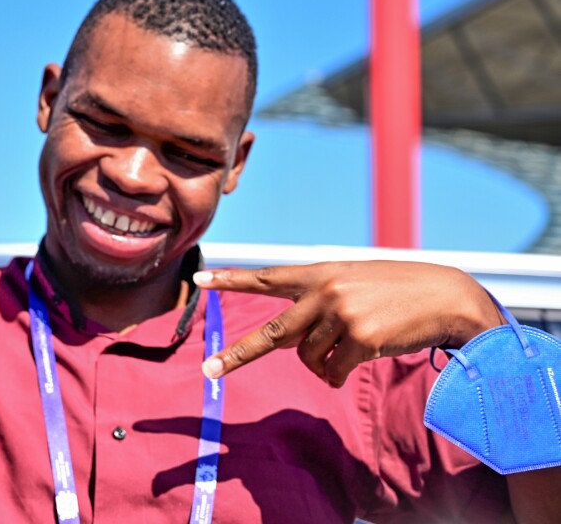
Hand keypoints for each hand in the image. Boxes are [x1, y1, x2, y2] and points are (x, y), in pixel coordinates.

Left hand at [194, 261, 502, 387]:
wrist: (447, 298)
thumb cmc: (398, 293)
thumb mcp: (352, 285)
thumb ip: (318, 305)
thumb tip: (292, 346)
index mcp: (320, 273)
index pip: (266, 277)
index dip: (231, 279)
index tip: (200, 279)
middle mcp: (325, 291)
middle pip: (272, 333)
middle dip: (237, 355)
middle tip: (208, 371)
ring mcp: (341, 314)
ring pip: (309, 359)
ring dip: (324, 365)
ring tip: (351, 348)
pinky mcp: (360, 339)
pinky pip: (333, 372)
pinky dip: (340, 375)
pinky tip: (366, 357)